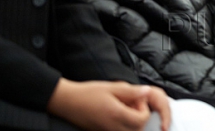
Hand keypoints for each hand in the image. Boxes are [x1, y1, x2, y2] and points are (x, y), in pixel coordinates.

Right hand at [47, 79, 165, 130]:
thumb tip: (147, 91)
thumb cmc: (88, 93)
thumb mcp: (111, 87)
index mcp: (117, 114)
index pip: (142, 119)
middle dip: (140, 117)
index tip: (137, 99)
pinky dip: (123, 126)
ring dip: (133, 122)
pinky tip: (117, 114)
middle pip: (138, 128)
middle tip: (132, 104)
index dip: (144, 109)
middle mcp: (113, 127)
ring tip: (124, 109)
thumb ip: (131, 91)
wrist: (67, 102)